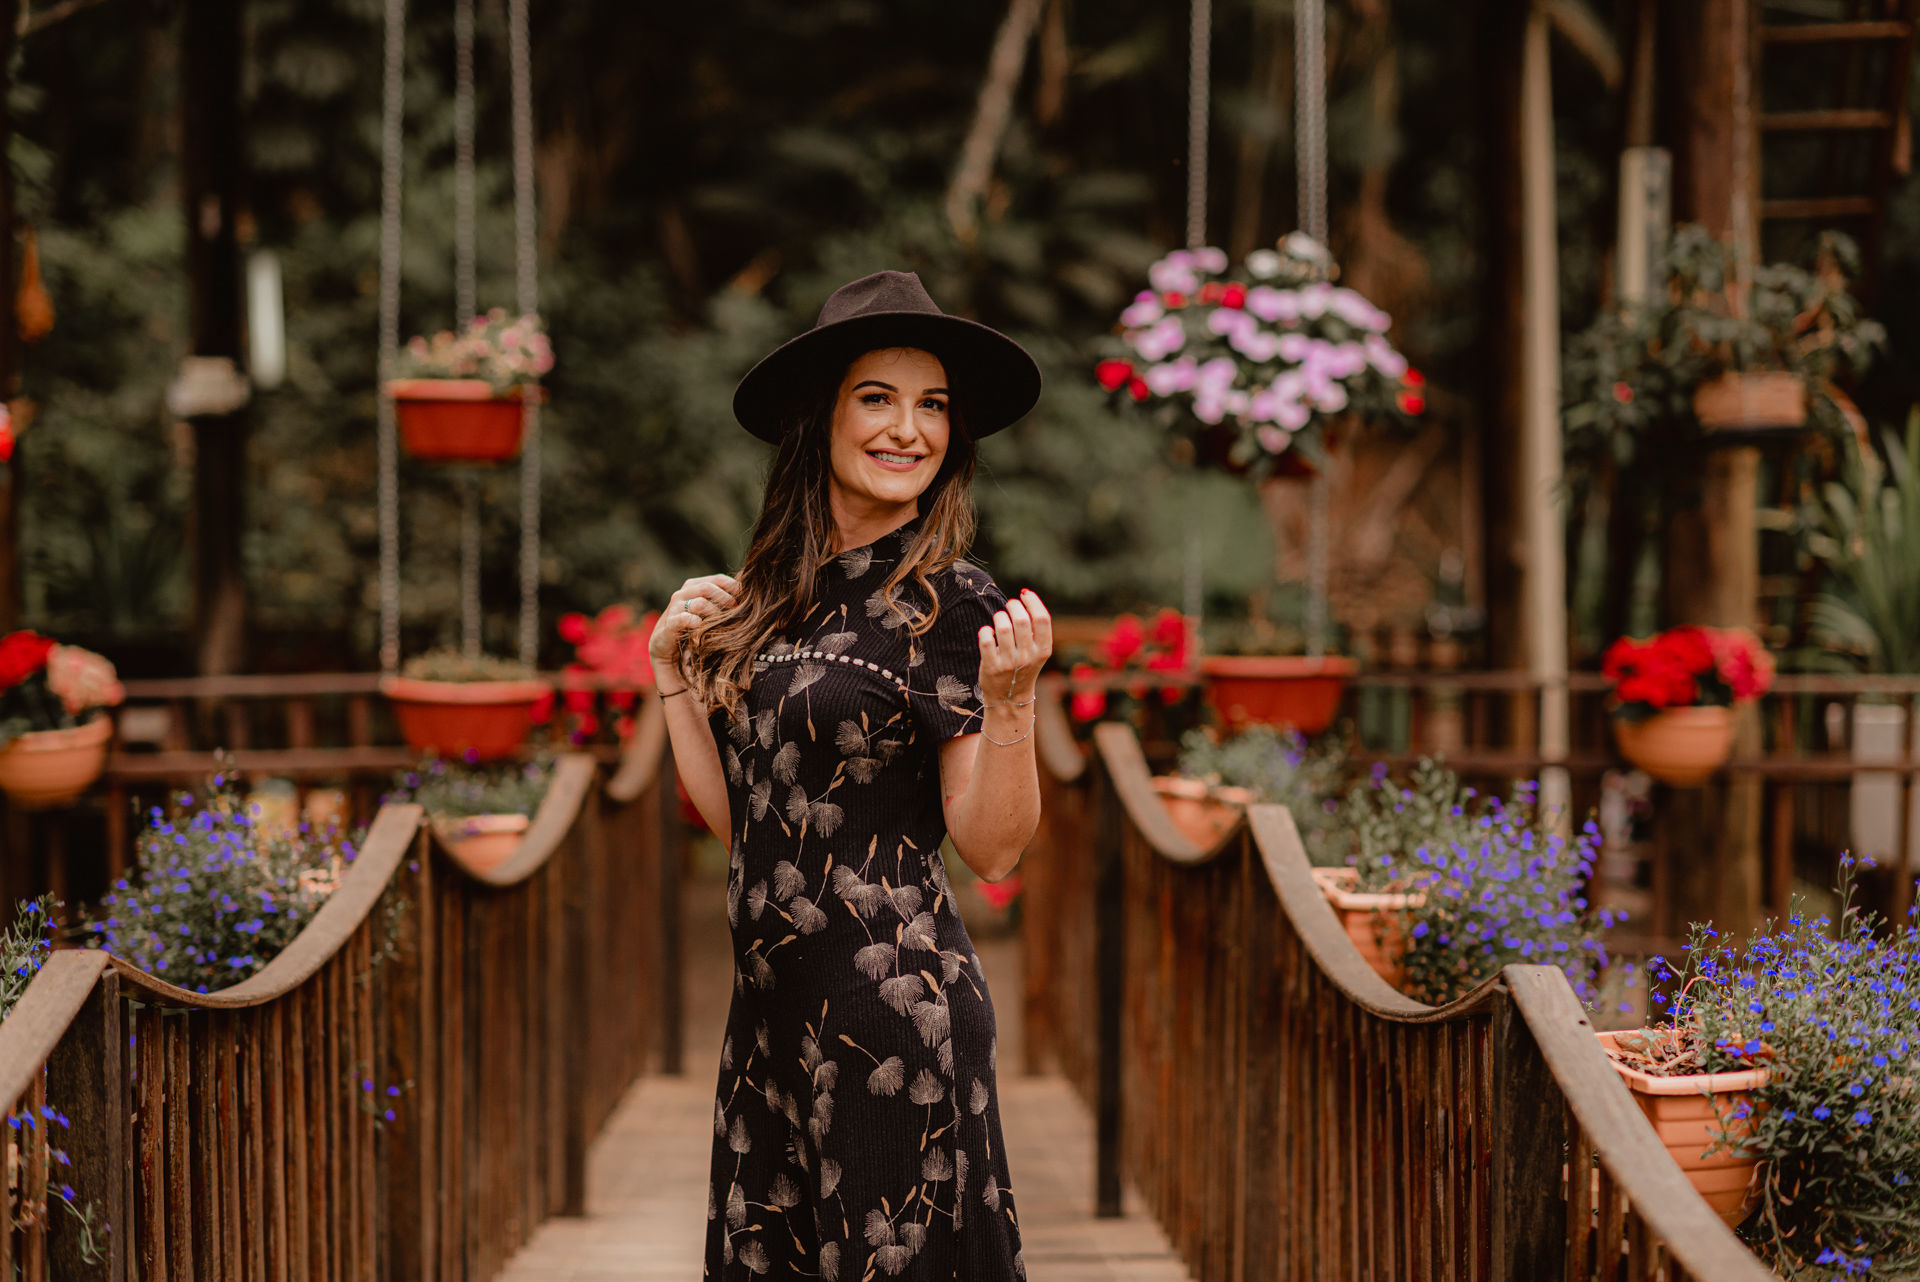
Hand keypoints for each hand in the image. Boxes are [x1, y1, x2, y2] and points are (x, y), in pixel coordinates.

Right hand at [649, 574, 742, 670]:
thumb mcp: (708, 612)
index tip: (745, 598)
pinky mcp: (668, 625)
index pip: (717, 579)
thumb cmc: (694, 627)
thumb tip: (748, 598)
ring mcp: (674, 608)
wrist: (667, 648)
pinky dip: (696, 623)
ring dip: (714, 613)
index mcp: (694, 586)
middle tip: (735, 612)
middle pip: (707, 588)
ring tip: (721, 623)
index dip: (733, 587)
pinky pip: (684, 619)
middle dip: (725, 600)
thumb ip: (722, 602)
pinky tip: (702, 628)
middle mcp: (682, 594)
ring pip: (699, 603)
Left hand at [977, 588, 1052, 705]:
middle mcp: (1028, 657)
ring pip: (1003, 628)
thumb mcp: (1037, 651)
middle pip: (1021, 620)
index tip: (1024, 594)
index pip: (1042, 619)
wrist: (1010, 698)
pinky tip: (988, 632)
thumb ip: (1035, 629)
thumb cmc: (1023, 666)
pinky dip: (985, 631)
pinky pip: (986, 641)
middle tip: (1009, 606)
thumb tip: (1025, 596)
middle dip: (1013, 606)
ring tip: (999, 619)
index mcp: (1044, 650)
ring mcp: (1010, 663)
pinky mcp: (992, 668)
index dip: (1033, 601)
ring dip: (999, 617)